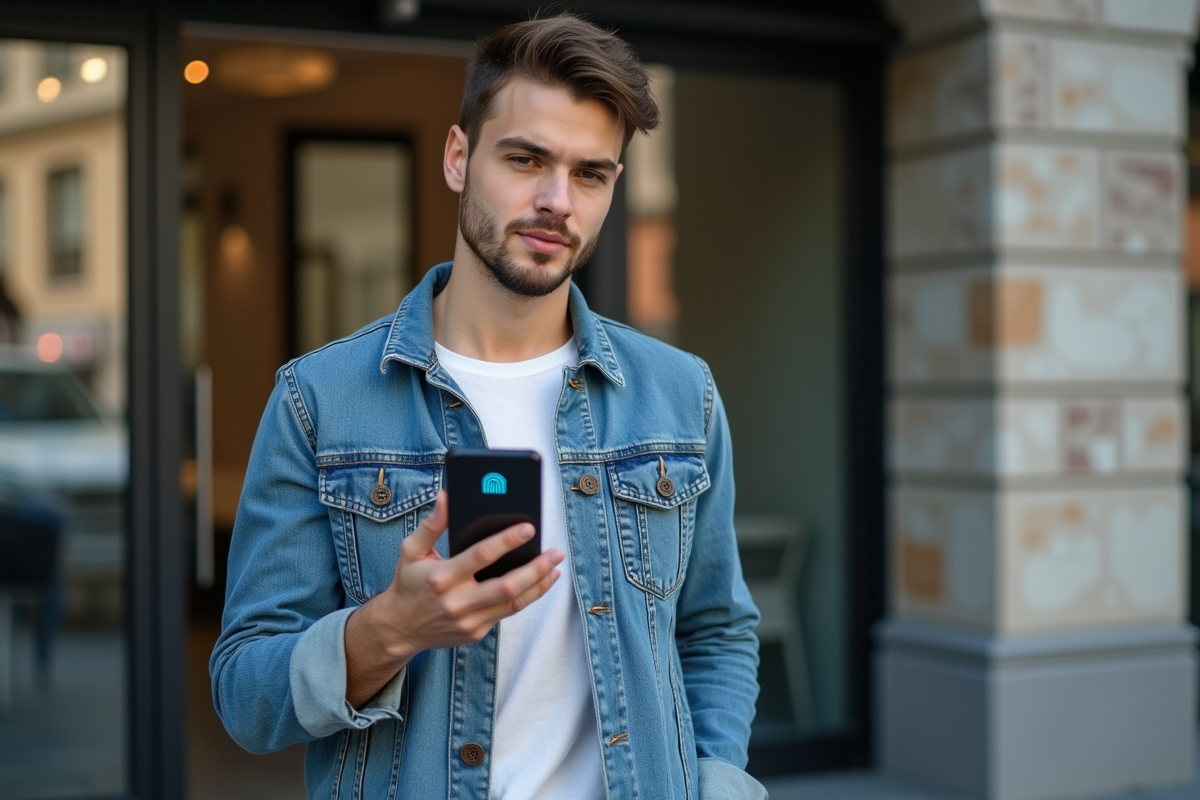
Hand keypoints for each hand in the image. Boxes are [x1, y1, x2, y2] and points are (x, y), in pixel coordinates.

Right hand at [345, 490, 562, 705]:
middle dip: (536, 568)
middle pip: (507, 586)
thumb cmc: (408, 584)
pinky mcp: (476, 632)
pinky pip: (507, 613)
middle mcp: (457, 602)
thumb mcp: (411, 550)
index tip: (528, 527)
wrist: (399, 629)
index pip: (481, 556)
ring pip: (514, 603)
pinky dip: (527, 597)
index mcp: (441, 577)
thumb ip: (431, 524)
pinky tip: (540, 582)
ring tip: (555, 567)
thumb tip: (446, 496)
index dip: (507, 540)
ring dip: (539, 584)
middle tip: (556, 552)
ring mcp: (469, 621)